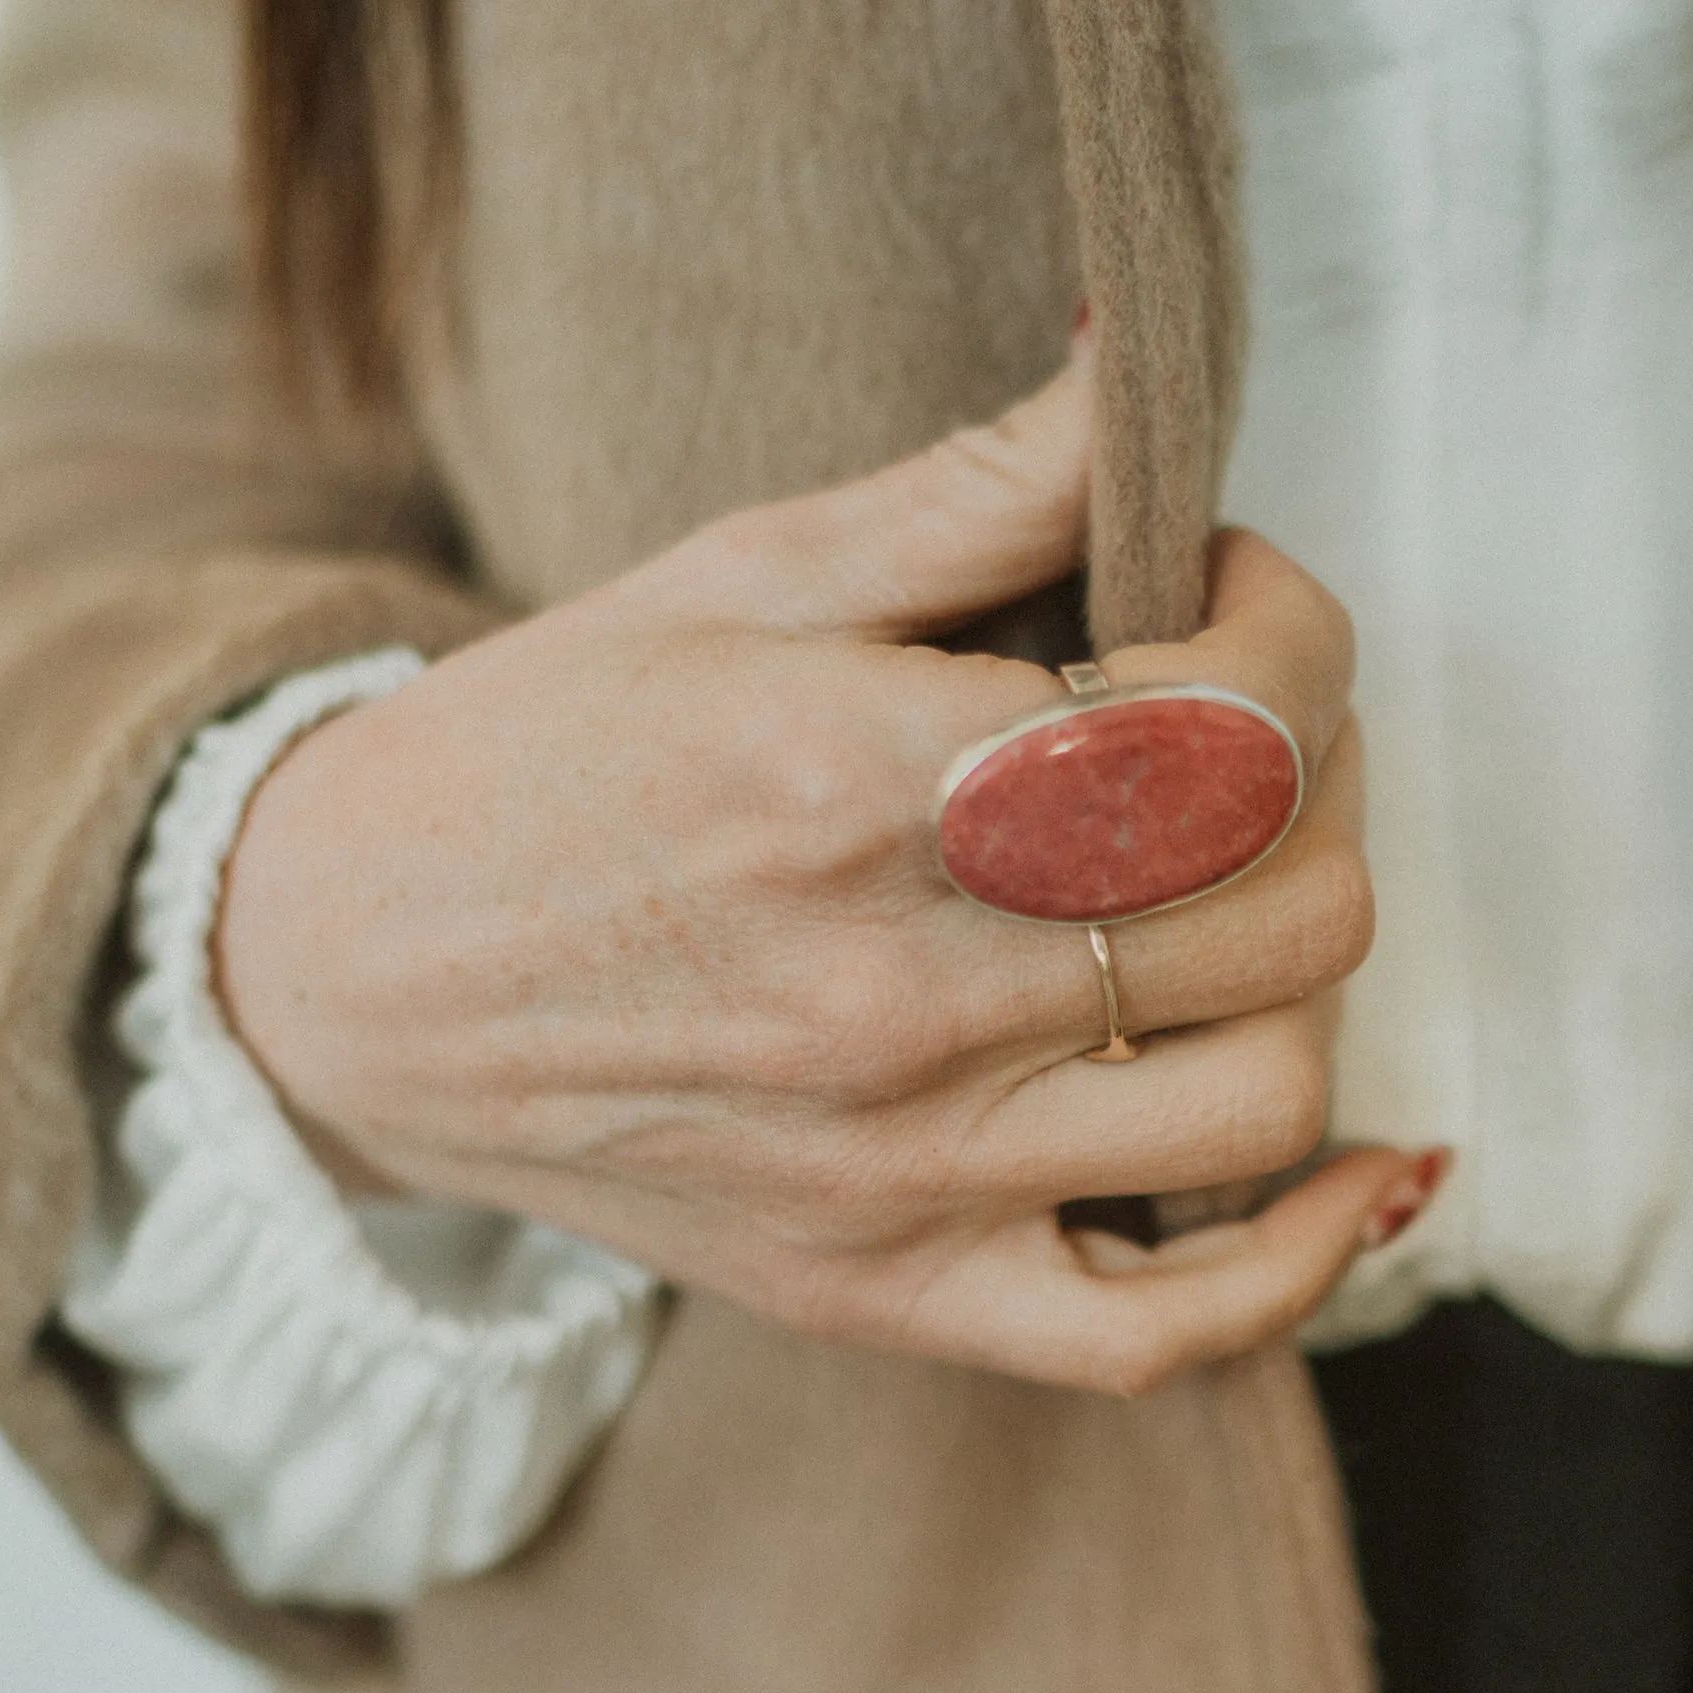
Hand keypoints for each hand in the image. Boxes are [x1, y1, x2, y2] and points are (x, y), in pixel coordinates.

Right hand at [213, 349, 1443, 1394]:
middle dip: (1320, 783)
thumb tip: (1148, 359)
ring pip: (1270, 1094)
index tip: (1230, 594)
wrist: (341, 975)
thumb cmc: (544, 752)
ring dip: (1306, 978)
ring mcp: (904, 1171)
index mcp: (862, 778)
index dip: (1299, 630)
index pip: (1235, 722)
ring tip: (1230, 898)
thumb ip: (975, 484)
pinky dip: (1299, 1259)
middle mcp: (900, 991)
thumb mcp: (737, 570)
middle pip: (1289, 904)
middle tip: (1238, 733)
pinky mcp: (889, 1292)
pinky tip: (1350, 1165)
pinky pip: (1165, 1334)